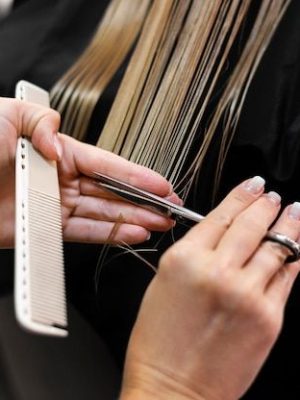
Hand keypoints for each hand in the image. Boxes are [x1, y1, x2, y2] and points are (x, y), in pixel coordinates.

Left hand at [0, 98, 179, 246]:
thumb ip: (43, 124)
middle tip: (170, 210)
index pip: (108, 165)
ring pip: (103, 213)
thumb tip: (63, 149)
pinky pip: (82, 233)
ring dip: (132, 219)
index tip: (163, 186)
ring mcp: (54, 206)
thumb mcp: (9, 115)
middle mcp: (61, 179)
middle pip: (112, 191)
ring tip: (159, 225)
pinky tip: (130, 234)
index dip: (138, 176)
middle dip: (144, 201)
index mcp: (58, 151)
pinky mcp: (43, 230)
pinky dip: (108, 235)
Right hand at [121, 177, 299, 399]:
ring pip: (277, 245)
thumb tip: (222, 234)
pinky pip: (287, 276)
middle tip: (273, 195)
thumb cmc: (159, 342)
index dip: (241, 195)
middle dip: (266, 203)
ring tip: (293, 210)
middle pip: (252, 224)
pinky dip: (292, 257)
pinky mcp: (269, 317)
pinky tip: (294, 247)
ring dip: (288, 223)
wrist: (174, 390)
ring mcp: (247, 293)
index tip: (253, 185)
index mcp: (184, 259)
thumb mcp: (164, 283)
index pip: (222, 214)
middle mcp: (217, 271)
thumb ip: (195, 254)